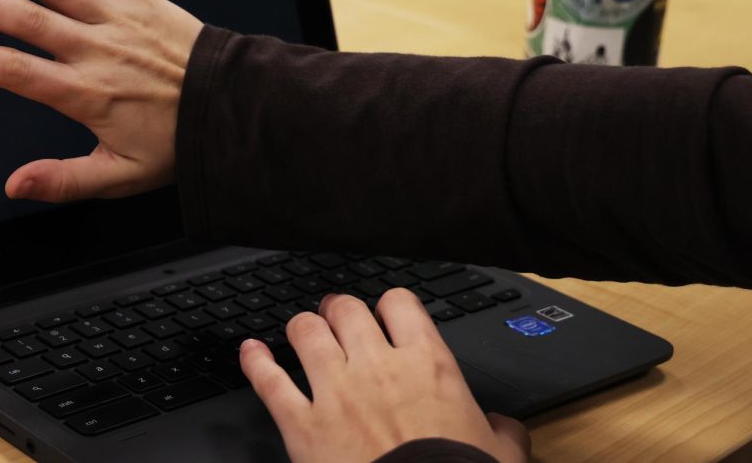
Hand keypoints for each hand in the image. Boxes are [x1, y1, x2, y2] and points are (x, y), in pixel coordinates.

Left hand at [239, 290, 529, 462]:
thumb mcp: (500, 455)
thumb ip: (500, 431)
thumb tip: (502, 427)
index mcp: (427, 365)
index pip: (400, 303)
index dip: (389, 306)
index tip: (386, 316)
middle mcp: (376, 367)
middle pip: (346, 308)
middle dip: (338, 310)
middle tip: (336, 319)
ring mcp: (335, 391)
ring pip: (305, 332)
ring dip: (301, 328)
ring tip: (301, 332)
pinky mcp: (302, 424)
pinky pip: (269, 381)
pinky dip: (255, 362)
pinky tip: (249, 351)